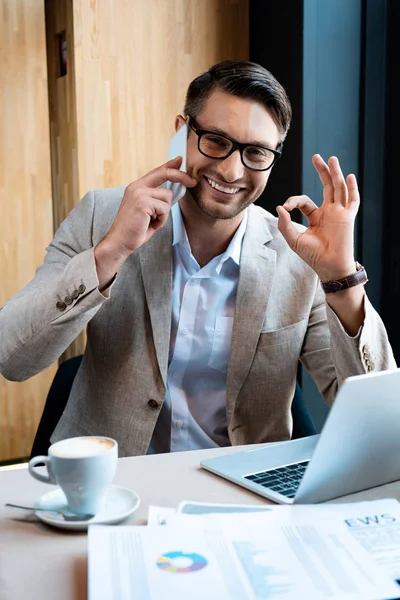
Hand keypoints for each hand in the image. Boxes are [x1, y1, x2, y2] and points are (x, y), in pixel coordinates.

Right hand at [94, 157, 195, 288]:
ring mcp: (139, 193)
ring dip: (164, 213)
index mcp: (136, 187)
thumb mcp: (148, 211)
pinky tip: (150, 224)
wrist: (120, 241)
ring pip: (167, 197)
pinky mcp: (143, 202)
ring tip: (152, 221)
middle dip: (181, 177)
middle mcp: (137, 186)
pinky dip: (161, 220)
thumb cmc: (134, 229)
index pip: (157, 172)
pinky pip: (165, 208)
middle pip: (165, 174)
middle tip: (192, 182)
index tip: (179, 159)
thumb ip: (158, 199)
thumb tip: (174, 191)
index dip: (170, 165)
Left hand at [276, 154, 359, 280]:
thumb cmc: (312, 256)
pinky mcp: (347, 217)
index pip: (304, 201)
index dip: (293, 200)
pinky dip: (352, 189)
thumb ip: (285, 224)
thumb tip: (279, 207)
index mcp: (315, 217)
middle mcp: (329, 212)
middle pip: (326, 186)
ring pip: (338, 188)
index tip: (286, 206)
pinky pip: (352, 200)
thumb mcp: (293, 239)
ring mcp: (339, 213)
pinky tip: (349, 176)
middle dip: (322, 171)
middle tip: (317, 156)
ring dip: (335, 173)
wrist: (328, 267)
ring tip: (332, 158)